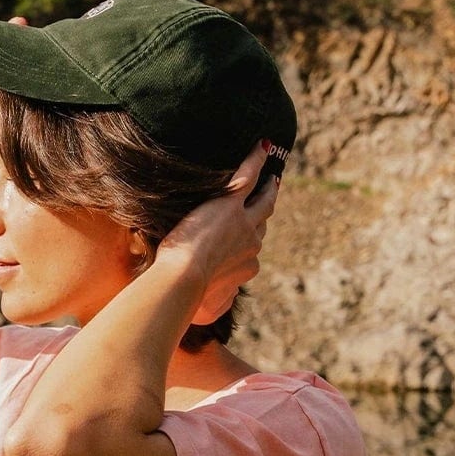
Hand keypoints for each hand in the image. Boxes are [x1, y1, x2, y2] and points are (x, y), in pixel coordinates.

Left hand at [156, 139, 281, 324]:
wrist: (183, 281)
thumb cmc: (189, 300)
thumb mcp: (209, 310)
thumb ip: (220, 305)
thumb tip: (224, 306)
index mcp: (247, 268)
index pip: (252, 252)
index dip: (249, 242)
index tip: (247, 237)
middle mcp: (252, 244)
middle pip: (262, 222)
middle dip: (266, 210)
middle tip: (270, 195)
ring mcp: (244, 221)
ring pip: (263, 200)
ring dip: (267, 187)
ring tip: (271, 176)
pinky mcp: (230, 203)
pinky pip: (248, 175)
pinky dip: (256, 159)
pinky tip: (262, 145)